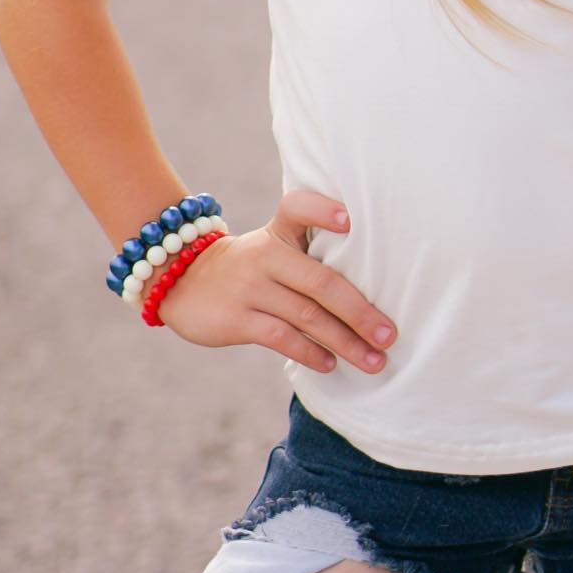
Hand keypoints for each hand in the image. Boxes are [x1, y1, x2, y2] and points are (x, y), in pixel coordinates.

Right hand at [156, 188, 398, 376]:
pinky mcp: (236, 319)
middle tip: (390, 334)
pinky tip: (330, 364)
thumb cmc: (251, 266)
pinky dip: (310, 352)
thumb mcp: (273, 244)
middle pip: (321, 281)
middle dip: (361, 311)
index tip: (350, 220)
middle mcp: (266, 255)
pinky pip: (281, 337)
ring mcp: (250, 287)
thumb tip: (374, 288)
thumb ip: (312, 251)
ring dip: (345, 341)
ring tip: (374, 359)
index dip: (322, 210)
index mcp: (278, 230)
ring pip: (307, 316)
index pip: (298, 208)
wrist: (182, 279)